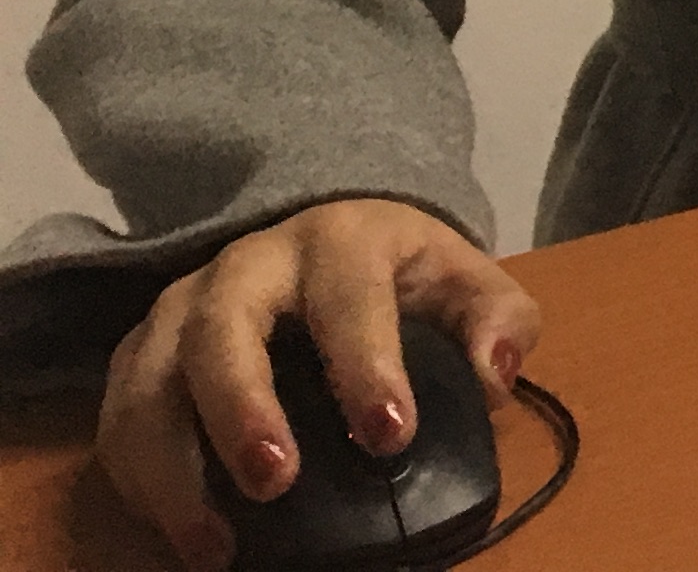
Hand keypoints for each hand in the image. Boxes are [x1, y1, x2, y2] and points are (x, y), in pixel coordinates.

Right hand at [95, 198, 538, 571]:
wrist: (327, 239)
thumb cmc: (400, 273)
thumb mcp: (464, 282)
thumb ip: (498, 322)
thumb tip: (494, 376)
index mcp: (340, 240)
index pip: (349, 297)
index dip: (366, 366)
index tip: (390, 437)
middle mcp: (248, 265)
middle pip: (222, 329)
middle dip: (241, 410)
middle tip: (275, 484)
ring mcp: (182, 306)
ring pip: (149, 379)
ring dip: (171, 466)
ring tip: (213, 543)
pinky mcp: (141, 351)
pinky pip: (117, 415)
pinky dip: (136, 479)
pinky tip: (178, 528)